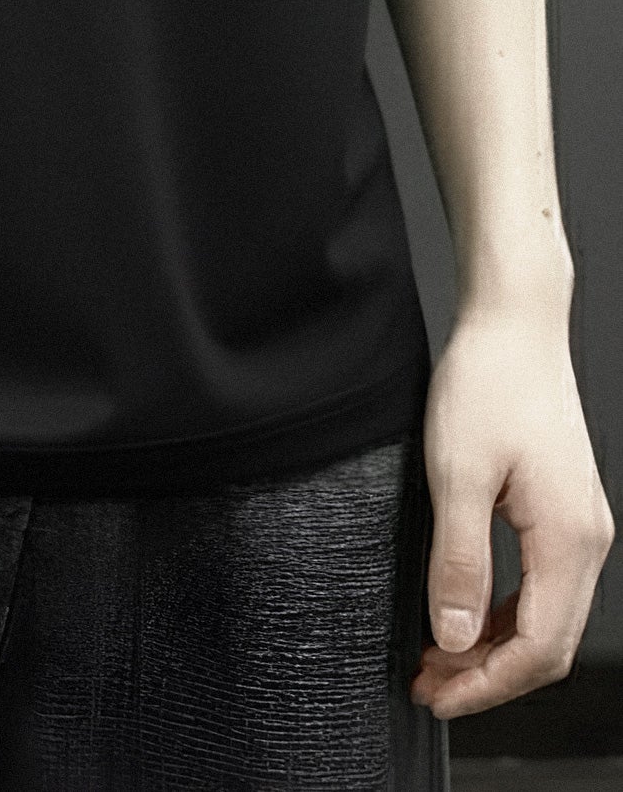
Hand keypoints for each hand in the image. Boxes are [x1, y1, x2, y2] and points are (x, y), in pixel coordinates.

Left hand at [411, 299, 614, 717]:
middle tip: (429, 682)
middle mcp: (586, 540)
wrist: (514, 323)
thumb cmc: (489, 381)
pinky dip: (501, 610)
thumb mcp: (457, 474)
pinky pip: (540, 584)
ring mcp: (579, 526)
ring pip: (544, 618)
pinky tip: (462, 610)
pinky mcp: (563, 510)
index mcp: (568, 540)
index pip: (536, 650)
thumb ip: (457, 561)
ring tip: (436, 653)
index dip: (485, 685)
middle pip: (547, 645)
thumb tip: (453, 636)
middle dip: (487, 675)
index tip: (437, 694)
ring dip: (492, 645)